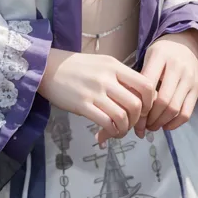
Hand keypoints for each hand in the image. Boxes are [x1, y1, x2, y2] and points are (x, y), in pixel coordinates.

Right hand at [38, 48, 156, 147]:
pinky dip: (111, 132)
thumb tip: (139, 98)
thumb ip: (120, 77)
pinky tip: (108, 132)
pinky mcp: (82, 105)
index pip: (146, 85)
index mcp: (115, 66)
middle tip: (131, 124)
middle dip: (137, 120)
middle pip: (136, 105)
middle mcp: (107, 78)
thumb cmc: (76, 67)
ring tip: (119, 130)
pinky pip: (106, 123)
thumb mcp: (102, 64)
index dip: (149, 102)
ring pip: (122, 116)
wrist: (47, 67)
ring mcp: (95, 92)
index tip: (143, 110)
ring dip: (125, 129)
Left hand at [134, 30, 197, 136]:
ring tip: (151, 126)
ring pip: (175, 109)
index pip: (148, 85)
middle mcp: (177, 68)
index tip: (133, 113)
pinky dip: (175, 123)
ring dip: (161, 123)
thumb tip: (130, 106)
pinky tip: (165, 125)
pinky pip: (187, 112)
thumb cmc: (163, 51)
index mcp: (160, 57)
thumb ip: (142, 77)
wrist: (188, 40)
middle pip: (162, 101)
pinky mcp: (197, 89)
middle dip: (150, 118)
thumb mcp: (149, 56)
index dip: (140, 104)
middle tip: (141, 126)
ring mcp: (190, 79)